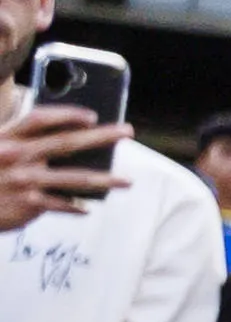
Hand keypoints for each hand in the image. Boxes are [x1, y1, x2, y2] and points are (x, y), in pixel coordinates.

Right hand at [0, 105, 125, 235]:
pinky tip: (87, 207)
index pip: (39, 119)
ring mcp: (24, 181)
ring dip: (105, 179)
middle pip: (66, 142)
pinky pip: (61, 204)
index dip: (66, 114)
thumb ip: (18, 144)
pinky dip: (76, 206)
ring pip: (74, 178)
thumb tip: (59, 145)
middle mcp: (16, 156)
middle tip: (127, 132)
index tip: (92, 115)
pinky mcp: (28, 204)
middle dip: (101, 136)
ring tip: (127, 181)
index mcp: (5, 138)